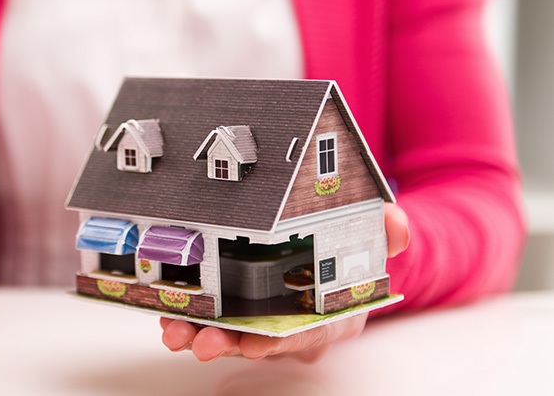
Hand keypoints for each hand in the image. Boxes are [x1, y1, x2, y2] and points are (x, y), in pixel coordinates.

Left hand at [160, 203, 409, 361]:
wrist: (334, 254)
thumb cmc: (349, 252)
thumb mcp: (373, 238)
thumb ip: (386, 230)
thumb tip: (397, 223)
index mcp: (331, 315)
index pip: (307, 335)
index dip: (280, 343)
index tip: (254, 345)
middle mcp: (294, 325)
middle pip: (260, 341)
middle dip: (228, 343)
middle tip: (200, 341)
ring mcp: (263, 321)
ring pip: (230, 334)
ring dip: (201, 334)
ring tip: (176, 331)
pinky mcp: (236, 310)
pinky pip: (213, 318)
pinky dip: (192, 317)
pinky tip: (170, 314)